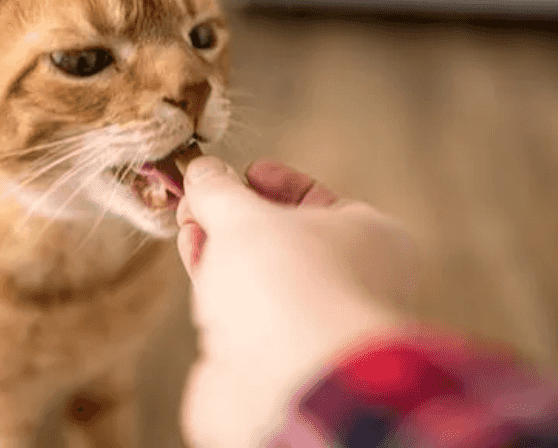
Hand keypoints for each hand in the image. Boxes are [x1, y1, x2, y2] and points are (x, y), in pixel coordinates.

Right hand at [175, 157, 416, 446]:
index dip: (275, 182)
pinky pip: (237, 307)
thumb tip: (203, 170)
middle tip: (200, 195)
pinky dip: (213, 281)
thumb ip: (220, 191)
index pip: (318, 200)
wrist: (292, 387)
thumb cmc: (291, 286)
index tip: (240, 172)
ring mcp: (308, 321)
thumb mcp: (247, 217)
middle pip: (280, 236)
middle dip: (234, 214)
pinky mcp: (270, 355)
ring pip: (255, 273)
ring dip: (218, 244)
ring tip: (188, 221)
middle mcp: (345, 282)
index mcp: (369, 239)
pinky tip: (192, 252)